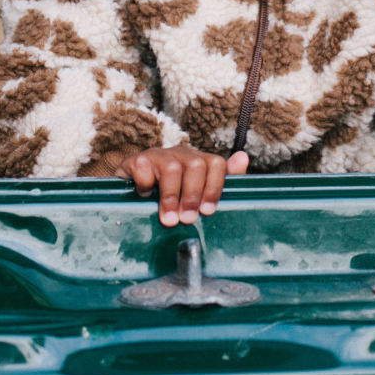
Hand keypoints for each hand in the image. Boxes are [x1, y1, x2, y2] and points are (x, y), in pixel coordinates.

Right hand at [115, 145, 248, 226]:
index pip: (216, 164)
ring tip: (168, 219)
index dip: (214, 188)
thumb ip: (222, 180)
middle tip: (186, 219)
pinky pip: (144, 167)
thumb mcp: (196, 195)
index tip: (207, 211)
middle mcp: (180, 155)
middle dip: (192, 196)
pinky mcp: (136, 160)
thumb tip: (243, 157)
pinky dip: (145, 185)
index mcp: (198, 162)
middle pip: (196, 165)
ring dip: (170, 197)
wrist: (131, 195)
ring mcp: (158, 156)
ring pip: (172, 168)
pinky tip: (144, 197)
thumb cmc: (170, 198)